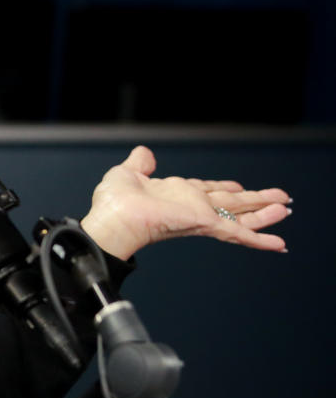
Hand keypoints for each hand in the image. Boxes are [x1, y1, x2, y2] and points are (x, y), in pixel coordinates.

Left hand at [78, 146, 291, 260]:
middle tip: (279, 201)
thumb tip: (145, 153)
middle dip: (255, 202)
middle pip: (231, 203)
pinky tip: (278, 243)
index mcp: (176, 193)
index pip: (208, 190)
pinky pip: (236, 232)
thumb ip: (140, 163)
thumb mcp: (127, 173)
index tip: (241, 189)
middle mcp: (191, 205)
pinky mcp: (203, 224)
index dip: (225, 189)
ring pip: (239, 216)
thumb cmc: (113, 202)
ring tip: (284, 211)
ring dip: (264, 215)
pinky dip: (258, 239)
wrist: (112, 218)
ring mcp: (199, 216)